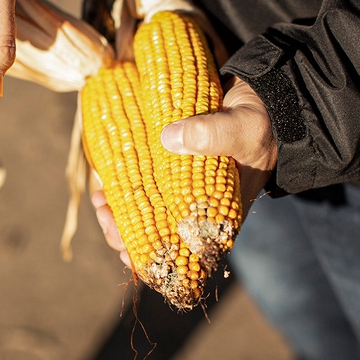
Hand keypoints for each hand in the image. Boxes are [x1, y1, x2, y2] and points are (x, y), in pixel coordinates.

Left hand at [90, 77, 277, 265]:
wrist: (259, 101)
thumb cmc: (257, 125)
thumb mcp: (243, 130)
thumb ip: (212, 135)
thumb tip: (169, 139)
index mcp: (216, 219)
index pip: (182, 254)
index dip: (152, 258)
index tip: (125, 248)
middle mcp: (195, 211)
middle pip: (155, 238)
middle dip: (123, 233)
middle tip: (104, 213)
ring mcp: (180, 192)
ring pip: (143, 215)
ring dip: (118, 211)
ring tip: (100, 199)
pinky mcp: (168, 171)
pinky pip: (141, 187)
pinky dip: (121, 187)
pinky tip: (105, 181)